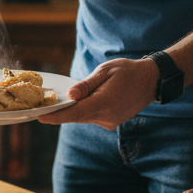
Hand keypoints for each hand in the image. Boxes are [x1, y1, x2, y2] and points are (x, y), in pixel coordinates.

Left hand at [37, 57, 155, 129]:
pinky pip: (92, 117)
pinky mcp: (112, 122)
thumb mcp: (105, 71)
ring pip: (84, 117)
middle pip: (77, 116)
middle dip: (60, 112)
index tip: (40, 117)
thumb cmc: (127, 71)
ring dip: (74, 110)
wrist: (151, 81)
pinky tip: (82, 101)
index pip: (75, 113)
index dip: (56, 116)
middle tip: (43, 106)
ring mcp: (111, 121)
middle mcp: (107, 116)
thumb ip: (87, 85)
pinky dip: (85, 110)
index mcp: (104, 102)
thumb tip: (70, 95)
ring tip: (61, 101)